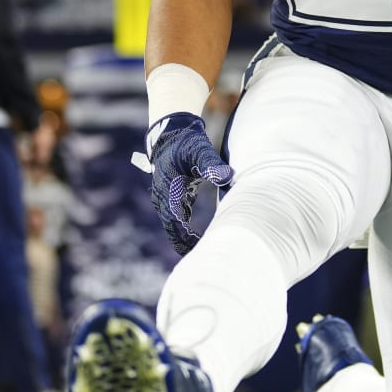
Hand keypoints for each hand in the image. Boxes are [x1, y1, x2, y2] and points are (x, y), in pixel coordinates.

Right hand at [132, 113, 232, 255]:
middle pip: (173, 228)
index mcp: (167, 189)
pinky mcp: (170, 197)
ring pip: (173, 226)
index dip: (188, 237)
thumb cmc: (186, 141)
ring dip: (185, 239)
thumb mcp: (199, 149)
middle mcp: (163, 197)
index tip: (202, 249)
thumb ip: (212, 164)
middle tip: (204, 258)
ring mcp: (164, 198)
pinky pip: (176, 219)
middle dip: (186, 243)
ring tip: (202, 254)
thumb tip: (228, 176)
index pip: (177, 221)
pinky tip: (198, 238)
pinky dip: (185, 230)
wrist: (171, 132)